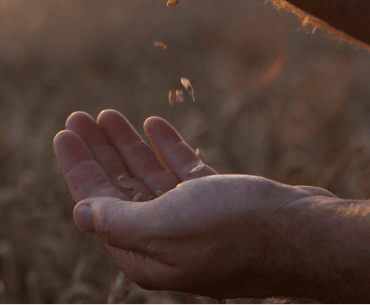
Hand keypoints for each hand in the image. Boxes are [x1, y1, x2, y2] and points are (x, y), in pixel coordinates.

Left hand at [53, 109, 337, 298]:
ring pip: (150, 178)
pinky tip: (153, 124)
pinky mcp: (221, 205)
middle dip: (98, 153)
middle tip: (78, 116)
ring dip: (128, 145)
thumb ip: (118, 221)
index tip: (63, 133)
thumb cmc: (235, 232)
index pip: (97, 207)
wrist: (306, 235)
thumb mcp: (165, 228)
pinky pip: (184, 173)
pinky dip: (167, 148)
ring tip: (107, 114)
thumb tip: (80, 213)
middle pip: (120, 189)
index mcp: (146, 255)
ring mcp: (195, 223)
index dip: (78, 168)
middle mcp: (167, 242)